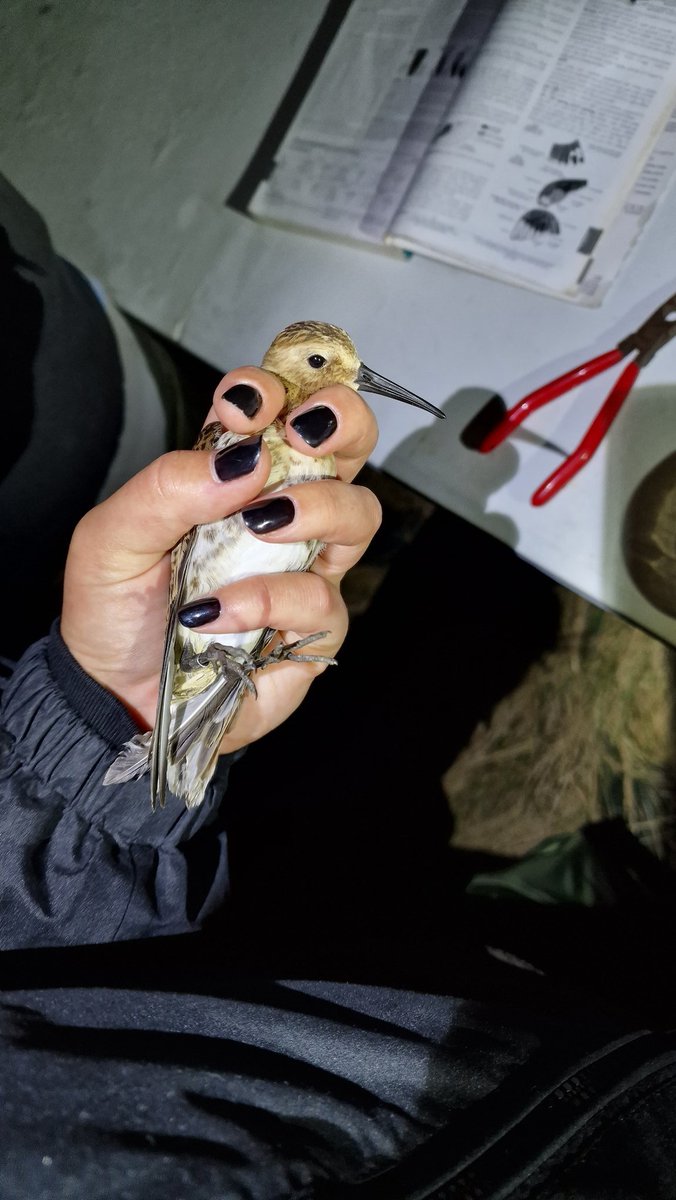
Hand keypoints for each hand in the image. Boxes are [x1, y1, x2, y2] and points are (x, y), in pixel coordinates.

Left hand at [60, 366, 380, 752]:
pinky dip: (269, 599)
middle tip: (306, 431)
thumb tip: (244, 460)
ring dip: (318, 506)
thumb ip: (167, 488)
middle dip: (341, 421)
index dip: (274, 390)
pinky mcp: (311, 629)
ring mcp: (302, 569)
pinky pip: (321, 600)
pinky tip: (216, 612)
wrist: (114, 696)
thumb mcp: (111, 538)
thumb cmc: (115, 611)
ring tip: (262, 524)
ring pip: (358, 515)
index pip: (273, 411)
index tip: (244, 403)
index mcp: (230, 478)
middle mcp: (278, 514)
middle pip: (346, 446)